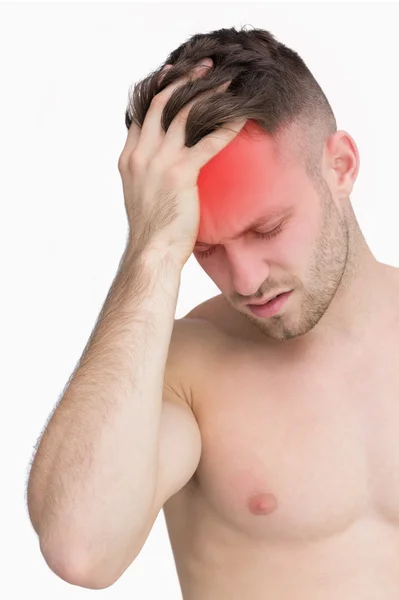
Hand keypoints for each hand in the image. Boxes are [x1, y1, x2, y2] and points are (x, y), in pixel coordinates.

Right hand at [118, 58, 246, 266]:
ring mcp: (157, 162)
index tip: (175, 75)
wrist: (151, 253)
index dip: (159, 89)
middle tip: (206, 68)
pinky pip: (208, 141)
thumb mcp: (141, 195)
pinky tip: (242, 118)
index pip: (142, 112)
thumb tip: (167, 169)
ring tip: (227, 83)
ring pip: (183, 113)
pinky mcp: (180, 174)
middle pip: (162, 103)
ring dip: (207, 94)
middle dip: (185, 80)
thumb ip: (149, 174)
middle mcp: (140, 154)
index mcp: (129, 157)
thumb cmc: (152, 231)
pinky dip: (226, 126)